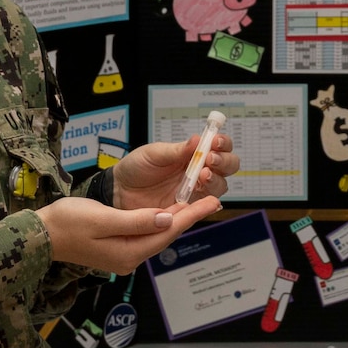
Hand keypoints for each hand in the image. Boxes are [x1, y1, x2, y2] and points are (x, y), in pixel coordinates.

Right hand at [36, 196, 221, 274]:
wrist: (40, 235)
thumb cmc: (67, 222)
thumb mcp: (102, 218)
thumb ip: (136, 220)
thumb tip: (168, 218)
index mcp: (127, 253)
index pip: (168, 232)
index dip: (192, 215)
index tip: (212, 202)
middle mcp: (129, 258)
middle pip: (166, 234)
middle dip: (190, 217)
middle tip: (212, 199)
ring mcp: (123, 255)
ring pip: (158, 234)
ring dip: (177, 218)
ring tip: (198, 202)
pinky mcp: (118, 248)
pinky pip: (146, 234)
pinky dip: (160, 220)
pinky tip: (170, 210)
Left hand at [110, 134, 240, 210]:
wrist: (118, 192)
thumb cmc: (135, 169)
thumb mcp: (154, 154)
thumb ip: (176, 150)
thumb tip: (197, 140)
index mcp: (192, 154)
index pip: (219, 146)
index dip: (222, 144)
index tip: (215, 142)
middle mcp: (198, 171)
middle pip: (228, 166)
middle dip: (224, 161)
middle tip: (210, 160)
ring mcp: (195, 191)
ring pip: (220, 185)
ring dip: (216, 179)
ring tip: (202, 176)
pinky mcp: (189, 208)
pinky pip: (206, 205)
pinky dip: (208, 199)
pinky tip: (200, 193)